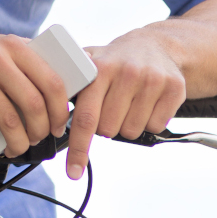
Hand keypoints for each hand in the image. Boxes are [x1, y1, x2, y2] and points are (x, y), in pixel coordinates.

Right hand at [0, 35, 70, 157]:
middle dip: (40, 130)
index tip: (58, 124)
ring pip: (11, 119)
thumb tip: (62, 97)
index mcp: (11, 45)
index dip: (60, 109)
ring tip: (16, 146)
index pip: (52, 80)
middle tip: (37, 139)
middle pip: (34, 103)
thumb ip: (24, 66)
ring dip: (18, 141)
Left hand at [66, 31, 185, 179]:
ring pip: (133, 131)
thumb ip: (68, 84)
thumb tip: (42, 110)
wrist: (156, 45)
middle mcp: (125, 72)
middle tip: (109, 108)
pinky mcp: (174, 88)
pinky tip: (147, 102)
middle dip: (105, 127)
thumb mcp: (90, 63)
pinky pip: (156, 125)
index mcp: (99, 69)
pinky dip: (150, 121)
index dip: (79, 149)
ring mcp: (151, 79)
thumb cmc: (115, 61)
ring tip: (128, 103)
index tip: (73, 172)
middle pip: (109, 129)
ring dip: (127, 125)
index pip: (86, 118)